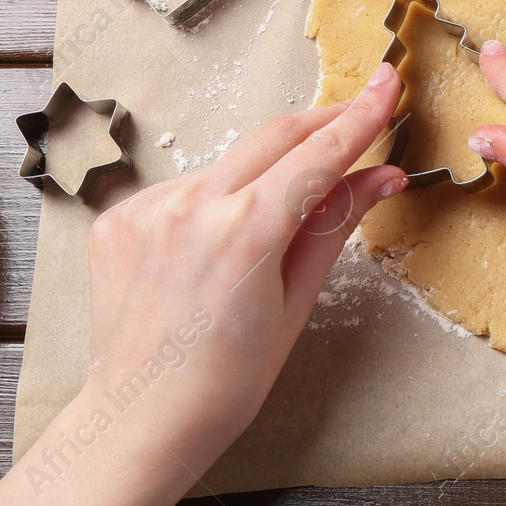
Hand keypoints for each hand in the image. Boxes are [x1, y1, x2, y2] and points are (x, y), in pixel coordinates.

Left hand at [0, 63, 405, 505]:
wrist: (141, 421)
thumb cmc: (225, 382)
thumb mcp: (295, 303)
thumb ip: (333, 225)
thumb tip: (380, 176)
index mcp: (246, 230)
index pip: (319, 154)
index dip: (360, 117)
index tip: (385, 84)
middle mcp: (192, 205)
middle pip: (274, 135)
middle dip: (321, 121)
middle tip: (358, 112)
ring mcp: (149, 208)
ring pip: (229, 163)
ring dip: (265, 170)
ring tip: (280, 215)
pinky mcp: (120, 217)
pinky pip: (185, 189)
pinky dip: (214, 200)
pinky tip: (217, 244)